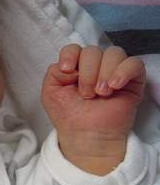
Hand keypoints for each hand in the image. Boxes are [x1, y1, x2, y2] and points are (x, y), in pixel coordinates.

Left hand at [41, 45, 145, 173]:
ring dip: (105, 73)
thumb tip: (70, 64)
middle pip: (93, 51)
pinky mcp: (132, 80)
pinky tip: (115, 86)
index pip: (74, 48)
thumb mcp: (50, 93)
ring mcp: (113, 71)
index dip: (70, 55)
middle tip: (86, 94)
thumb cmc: (69, 116)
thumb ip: (53, 72)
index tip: (67, 70)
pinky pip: (134, 63)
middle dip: (88, 73)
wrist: (86, 136)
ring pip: (114, 54)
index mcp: (75, 66)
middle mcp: (94, 66)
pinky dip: (124, 71)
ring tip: (101, 93)